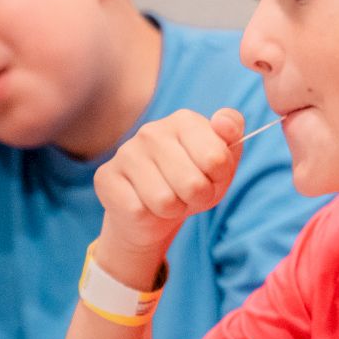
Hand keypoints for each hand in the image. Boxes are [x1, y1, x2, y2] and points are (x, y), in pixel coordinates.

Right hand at [90, 108, 245, 289]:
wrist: (155, 213)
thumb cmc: (194, 182)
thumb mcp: (223, 163)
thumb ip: (233, 133)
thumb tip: (223, 122)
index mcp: (184, 120)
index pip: (217, 159)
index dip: (218, 179)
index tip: (210, 175)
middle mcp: (152, 131)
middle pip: (193, 184)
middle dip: (196, 198)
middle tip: (187, 194)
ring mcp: (125, 152)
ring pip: (164, 201)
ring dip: (172, 210)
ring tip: (168, 200)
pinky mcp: (106, 177)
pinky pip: (138, 211)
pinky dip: (148, 217)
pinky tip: (144, 205)